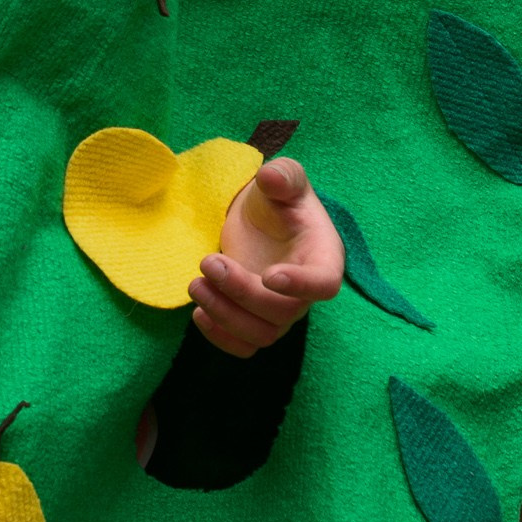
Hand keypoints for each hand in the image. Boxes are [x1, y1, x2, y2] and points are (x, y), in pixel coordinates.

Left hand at [188, 158, 343, 357]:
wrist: (258, 219)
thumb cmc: (278, 198)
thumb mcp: (284, 178)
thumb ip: (283, 175)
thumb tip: (271, 176)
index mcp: (323, 257)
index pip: (325, 284)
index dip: (302, 286)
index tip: (269, 274)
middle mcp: (306, 292)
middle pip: (284, 312)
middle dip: (242, 292)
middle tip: (208, 262)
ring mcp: (281, 312)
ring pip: (262, 335)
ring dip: (225, 315)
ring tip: (196, 284)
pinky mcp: (256, 322)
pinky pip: (245, 346)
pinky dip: (221, 337)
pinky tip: (199, 313)